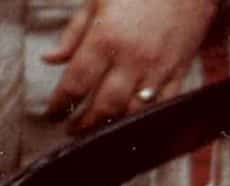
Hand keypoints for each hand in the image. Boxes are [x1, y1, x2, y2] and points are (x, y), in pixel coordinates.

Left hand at [44, 0, 216, 132]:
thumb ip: (73, 34)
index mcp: (105, 40)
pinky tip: (130, 121)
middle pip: (103, 106)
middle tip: (71, 129)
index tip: (51, 114)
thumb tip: (49, 59)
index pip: (74, 86)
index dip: (58, 106)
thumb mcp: (97, 0)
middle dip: (82, 125)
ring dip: (111, 125)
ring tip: (96, 129)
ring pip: (132, 111)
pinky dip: (145, 118)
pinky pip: (163, 104)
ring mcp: (158, 66)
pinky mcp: (180, 68)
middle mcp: (131, 58)